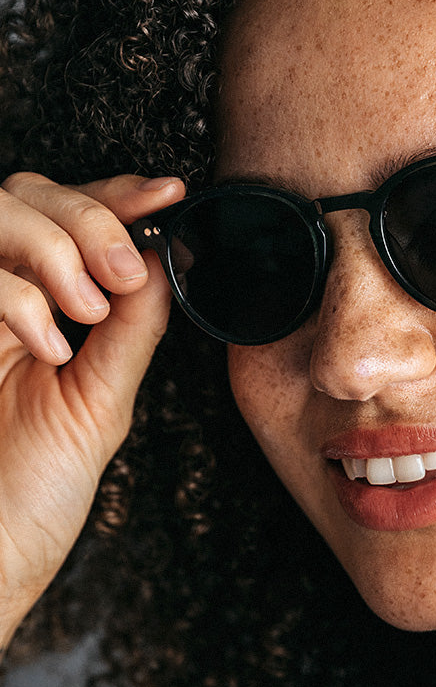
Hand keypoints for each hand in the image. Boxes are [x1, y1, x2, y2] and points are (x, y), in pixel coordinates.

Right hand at [0, 172, 183, 648]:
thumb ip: (132, 326)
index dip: (120, 195)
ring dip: (54, 245)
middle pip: (29, 194)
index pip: (77, 221)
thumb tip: (166, 257)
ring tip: (88, 307)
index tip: (170, 192)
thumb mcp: (101, 400)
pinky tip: (48, 343)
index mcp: (42, 309)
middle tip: (122, 272)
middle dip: (89, 216)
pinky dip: (13, 296)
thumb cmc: (31, 495)